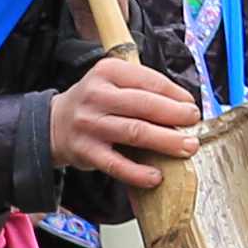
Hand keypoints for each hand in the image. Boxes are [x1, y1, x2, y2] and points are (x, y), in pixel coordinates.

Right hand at [46, 57, 200, 190]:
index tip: (191, 106)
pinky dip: (138, 172)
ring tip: (187, 147)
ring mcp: (90, 125)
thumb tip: (183, 107)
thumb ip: (142, 89)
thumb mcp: (113, 82)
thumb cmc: (94, 103)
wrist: (53, 124)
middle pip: (144, 105)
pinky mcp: (85, 152)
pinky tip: (156, 176)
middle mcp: (97, 96)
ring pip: (135, 132)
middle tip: (193, 123)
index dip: (175, 94)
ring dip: (165, 141)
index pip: (149, 80)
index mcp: (108, 72)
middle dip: (175, 115)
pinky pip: (116, 164)